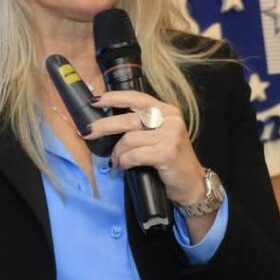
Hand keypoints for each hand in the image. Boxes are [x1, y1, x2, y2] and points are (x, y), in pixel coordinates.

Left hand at [86, 91, 205, 206]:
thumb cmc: (171, 159)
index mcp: (167, 110)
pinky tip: (124, 166)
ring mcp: (169, 135)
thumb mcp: (160, 134)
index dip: (113, 98)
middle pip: (127, 119)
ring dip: (117, 153)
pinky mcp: (167, 152)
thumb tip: (108, 121)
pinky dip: (124, 162)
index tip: (95, 101)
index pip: (136, 97)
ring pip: (128, 139)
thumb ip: (141, 124)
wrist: (191, 183)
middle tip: (88, 132)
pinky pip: (134, 155)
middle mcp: (170, 118)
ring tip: (116, 161)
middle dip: (103, 126)